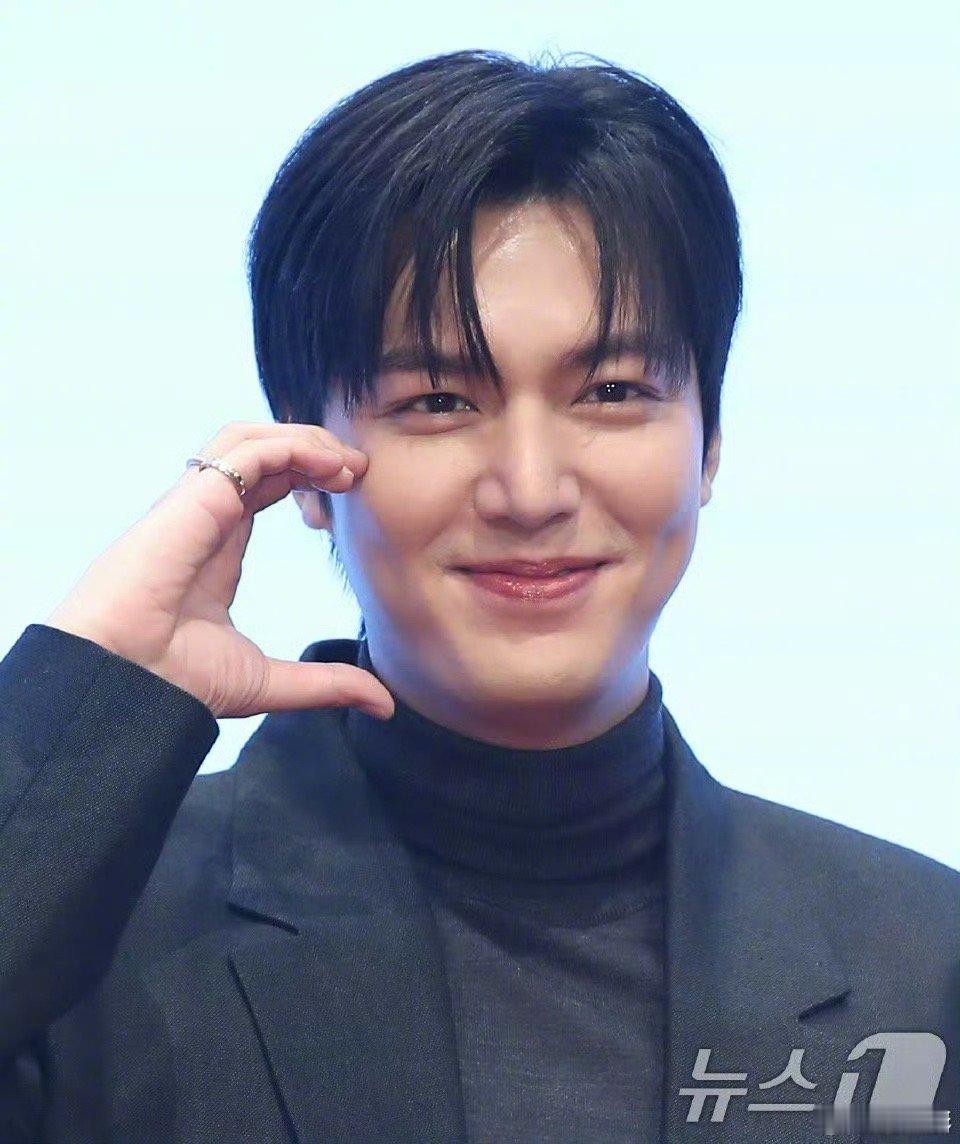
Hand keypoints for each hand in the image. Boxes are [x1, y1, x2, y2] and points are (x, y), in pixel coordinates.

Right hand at [45, 421, 394, 719]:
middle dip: (315, 450)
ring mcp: (197, 504)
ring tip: (346, 464)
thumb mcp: (271, 682)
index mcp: (218, 544)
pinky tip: (328, 465)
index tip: (351, 492)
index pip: (266, 484)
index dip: (310, 478)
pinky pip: (245, 449)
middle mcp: (206, 516)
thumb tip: (383, 705)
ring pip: (249, 437)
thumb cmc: (176, 684)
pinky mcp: (194, 499)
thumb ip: (327, 684)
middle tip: (360, 470)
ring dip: (303, 439)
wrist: (124, 685)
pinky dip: (291, 445)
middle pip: (260, 452)